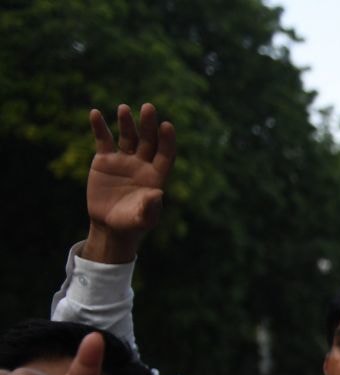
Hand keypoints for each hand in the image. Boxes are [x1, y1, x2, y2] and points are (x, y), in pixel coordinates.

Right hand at [85, 104, 176, 262]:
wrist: (109, 225)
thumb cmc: (131, 223)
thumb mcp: (142, 218)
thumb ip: (150, 207)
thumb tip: (158, 194)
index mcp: (157, 176)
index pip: (165, 154)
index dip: (167, 140)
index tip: (166, 125)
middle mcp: (142, 164)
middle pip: (148, 140)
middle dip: (148, 125)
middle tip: (148, 107)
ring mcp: (124, 160)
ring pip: (128, 136)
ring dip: (126, 122)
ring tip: (124, 108)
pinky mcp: (105, 160)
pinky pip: (103, 140)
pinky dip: (99, 127)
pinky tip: (95, 113)